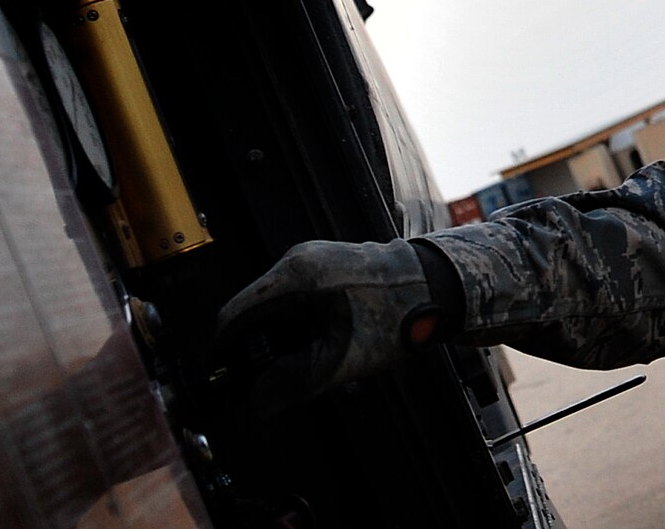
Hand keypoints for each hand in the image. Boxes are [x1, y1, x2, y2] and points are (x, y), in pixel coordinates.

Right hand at [215, 238, 448, 414]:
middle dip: (260, 348)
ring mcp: (314, 257)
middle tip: (274, 379)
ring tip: (311, 360)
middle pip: (254, 311)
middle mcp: (298, 259)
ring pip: (277, 305)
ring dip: (284, 337)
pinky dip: (302, 322)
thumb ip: (291, 384)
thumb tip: (256, 406)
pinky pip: (299, 296)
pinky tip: (324, 342)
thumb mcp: (339, 360)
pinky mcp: (329, 263)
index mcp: (293, 276)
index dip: (226, 351)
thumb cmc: (397, 313)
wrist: (438, 284)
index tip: (227, 378)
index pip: (233, 314)